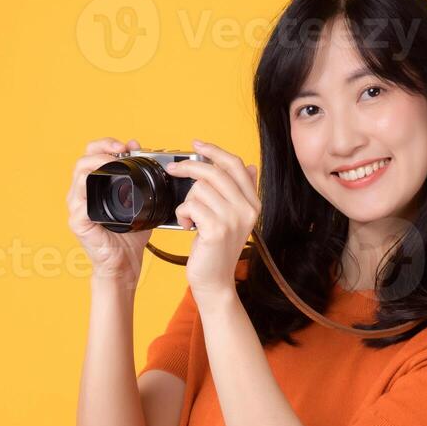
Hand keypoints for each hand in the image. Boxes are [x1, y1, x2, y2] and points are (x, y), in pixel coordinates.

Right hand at [66, 137, 152, 285]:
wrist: (124, 264)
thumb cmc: (129, 236)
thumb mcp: (138, 202)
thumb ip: (139, 178)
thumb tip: (140, 150)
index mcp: (92, 187)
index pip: (90, 156)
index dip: (105, 144)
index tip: (125, 145)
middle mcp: (80, 195)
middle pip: (82, 161)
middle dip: (101, 150)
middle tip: (121, 150)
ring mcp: (76, 208)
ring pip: (79, 177)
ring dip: (97, 166)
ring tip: (114, 163)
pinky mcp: (78, 223)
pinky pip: (81, 205)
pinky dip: (94, 194)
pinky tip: (109, 192)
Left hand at [165, 140, 260, 299]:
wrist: (215, 281)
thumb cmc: (217, 249)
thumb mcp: (234, 218)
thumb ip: (241, 192)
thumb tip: (250, 166)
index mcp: (253, 203)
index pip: (235, 164)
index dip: (214, 150)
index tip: (196, 144)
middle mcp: (247, 209)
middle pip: (214, 171)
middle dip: (189, 167)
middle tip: (174, 170)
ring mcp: (233, 219)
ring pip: (199, 188)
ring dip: (186, 201)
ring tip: (189, 216)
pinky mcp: (216, 229)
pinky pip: (191, 205)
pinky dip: (182, 214)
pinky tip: (186, 226)